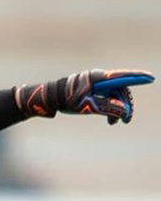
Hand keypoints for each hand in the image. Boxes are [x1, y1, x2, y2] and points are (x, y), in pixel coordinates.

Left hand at [14, 69, 154, 123]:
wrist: (50, 98)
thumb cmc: (66, 100)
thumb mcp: (87, 107)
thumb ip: (107, 108)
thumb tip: (125, 112)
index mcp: (98, 78)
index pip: (122, 77)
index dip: (138, 78)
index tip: (151, 78)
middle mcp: (99, 78)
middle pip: (121, 90)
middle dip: (126, 105)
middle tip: (127, 121)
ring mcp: (96, 83)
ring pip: (115, 96)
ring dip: (117, 109)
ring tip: (115, 124)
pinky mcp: (93, 89)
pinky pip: (107, 98)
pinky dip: (110, 108)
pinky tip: (110, 121)